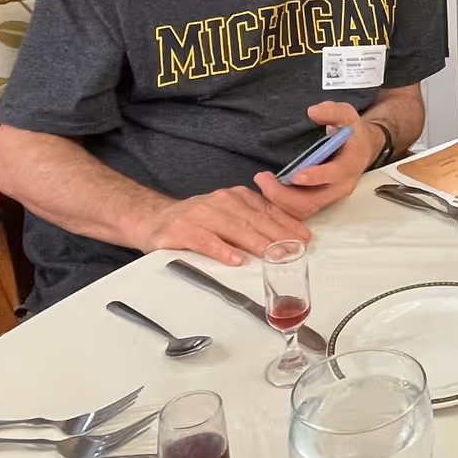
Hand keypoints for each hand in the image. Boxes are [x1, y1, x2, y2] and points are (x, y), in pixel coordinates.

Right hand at [137, 185, 313, 266]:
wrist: (152, 218)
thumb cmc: (196, 221)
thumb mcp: (227, 213)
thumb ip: (253, 219)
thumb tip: (288, 234)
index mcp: (235, 197)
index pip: (267, 210)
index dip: (287, 223)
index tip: (304, 237)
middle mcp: (221, 202)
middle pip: (254, 219)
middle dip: (278, 235)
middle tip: (296, 249)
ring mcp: (201, 215)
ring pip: (234, 229)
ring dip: (256, 242)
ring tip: (273, 255)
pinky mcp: (182, 231)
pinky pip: (205, 241)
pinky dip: (221, 250)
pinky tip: (235, 260)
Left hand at [252, 100, 378, 216]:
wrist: (362, 148)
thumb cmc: (352, 132)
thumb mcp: (346, 113)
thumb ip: (332, 111)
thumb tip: (313, 112)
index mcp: (349, 164)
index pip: (333, 175)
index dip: (314, 177)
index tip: (294, 175)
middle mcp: (341, 186)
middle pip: (312, 202)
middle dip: (284, 195)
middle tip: (262, 178)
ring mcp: (330, 196)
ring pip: (303, 210)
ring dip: (279, 201)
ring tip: (263, 183)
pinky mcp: (320, 201)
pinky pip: (300, 210)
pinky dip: (282, 204)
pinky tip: (269, 190)